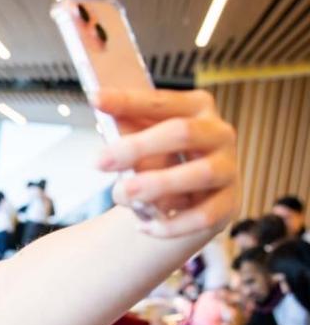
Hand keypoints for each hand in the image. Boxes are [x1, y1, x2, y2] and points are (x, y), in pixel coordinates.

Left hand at [93, 89, 238, 237]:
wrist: (186, 202)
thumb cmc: (158, 160)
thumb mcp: (141, 140)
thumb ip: (126, 127)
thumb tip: (102, 104)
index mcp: (198, 109)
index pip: (161, 102)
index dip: (129, 101)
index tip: (95, 98)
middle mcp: (219, 134)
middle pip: (182, 132)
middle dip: (138, 147)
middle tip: (99, 161)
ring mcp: (228, 170)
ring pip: (199, 173)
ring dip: (156, 184)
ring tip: (122, 193)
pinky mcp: (229, 205)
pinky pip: (202, 216)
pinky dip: (170, 224)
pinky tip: (143, 226)